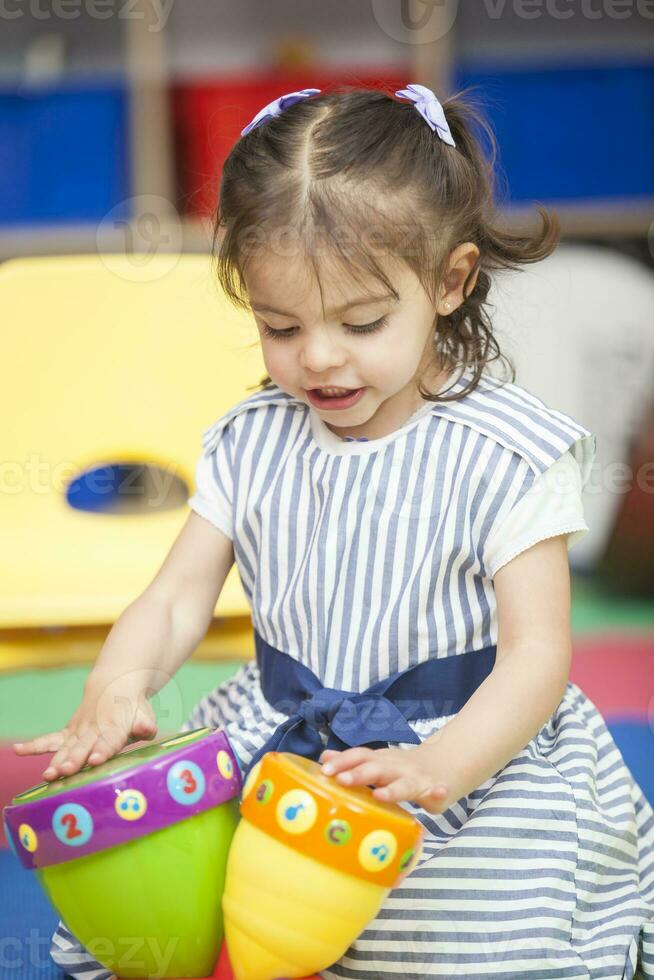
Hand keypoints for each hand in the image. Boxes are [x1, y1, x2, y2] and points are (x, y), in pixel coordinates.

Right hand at [12, 671, 157, 781]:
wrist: (114, 685)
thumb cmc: (133, 707)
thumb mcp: (144, 713)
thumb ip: (145, 724)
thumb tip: (147, 729)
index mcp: (115, 726)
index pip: (110, 740)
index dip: (103, 749)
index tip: (95, 760)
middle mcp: (94, 729)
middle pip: (83, 747)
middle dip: (75, 760)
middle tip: (65, 771)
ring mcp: (78, 732)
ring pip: (65, 748)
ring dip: (56, 760)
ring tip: (48, 775)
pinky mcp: (68, 734)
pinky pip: (49, 740)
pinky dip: (34, 746)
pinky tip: (18, 750)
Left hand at [319, 745, 449, 813]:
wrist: (446, 764)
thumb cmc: (404, 769)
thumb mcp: (380, 761)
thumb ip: (355, 762)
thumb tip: (325, 758)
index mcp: (382, 762)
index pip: (360, 757)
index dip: (343, 761)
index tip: (324, 769)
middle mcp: (398, 768)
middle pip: (377, 769)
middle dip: (359, 774)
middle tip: (342, 780)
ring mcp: (417, 780)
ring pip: (404, 784)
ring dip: (393, 790)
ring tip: (380, 795)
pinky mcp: (436, 792)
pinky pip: (438, 792)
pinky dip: (438, 792)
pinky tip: (438, 793)